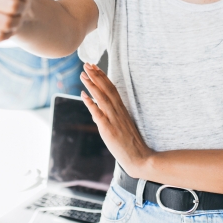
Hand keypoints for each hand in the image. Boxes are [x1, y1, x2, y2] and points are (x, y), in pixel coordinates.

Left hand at [80, 63, 152, 178]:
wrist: (139, 158)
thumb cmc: (130, 142)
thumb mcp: (121, 125)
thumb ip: (108, 115)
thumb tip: (94, 109)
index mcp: (121, 109)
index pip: (111, 88)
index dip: (102, 76)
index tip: (94, 66)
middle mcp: (118, 111)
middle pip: (107, 89)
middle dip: (96, 75)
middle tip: (87, 64)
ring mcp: (113, 119)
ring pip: (102, 98)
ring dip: (92, 85)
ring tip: (83, 74)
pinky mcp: (108, 129)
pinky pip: (98, 114)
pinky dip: (91, 104)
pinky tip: (83, 95)